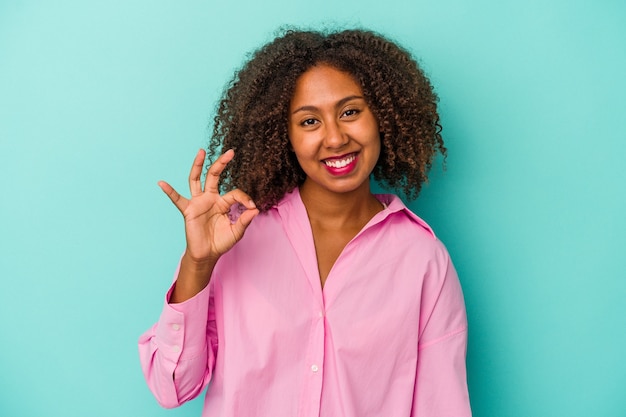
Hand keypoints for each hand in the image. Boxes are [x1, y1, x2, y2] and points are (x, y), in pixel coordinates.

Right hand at [158, 149, 258, 265]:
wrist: (207, 254)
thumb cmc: (221, 242)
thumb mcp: (237, 231)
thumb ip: (245, 220)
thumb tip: (255, 209)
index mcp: (223, 202)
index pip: (235, 193)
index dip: (245, 198)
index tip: (252, 206)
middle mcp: (210, 199)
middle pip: (214, 176)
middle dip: (221, 163)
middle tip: (231, 152)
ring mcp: (198, 203)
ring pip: (196, 180)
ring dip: (198, 166)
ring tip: (201, 152)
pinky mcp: (188, 210)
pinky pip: (177, 199)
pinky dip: (169, 192)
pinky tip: (162, 183)